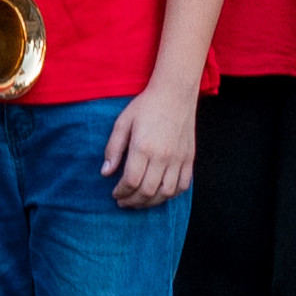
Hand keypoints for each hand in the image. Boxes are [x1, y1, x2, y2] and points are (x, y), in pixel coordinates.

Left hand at [102, 84, 198, 207]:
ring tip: (140, 201)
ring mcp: (178, 158)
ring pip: (166, 193)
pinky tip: (160, 193)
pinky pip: (183, 185)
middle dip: (133, 201)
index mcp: (143, 147)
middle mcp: (162, 156)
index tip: (115, 194)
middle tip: (124, 202)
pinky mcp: (189, 158)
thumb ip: (113, 149)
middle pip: (147, 191)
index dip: (121, 192)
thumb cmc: (146, 106)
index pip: (130, 181)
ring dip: (151, 202)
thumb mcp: (122, 122)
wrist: (174, 93)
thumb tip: (105, 173)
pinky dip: (171, 194)